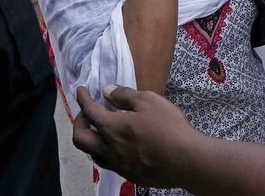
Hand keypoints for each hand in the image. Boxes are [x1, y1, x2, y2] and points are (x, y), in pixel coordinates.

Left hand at [73, 85, 196, 188]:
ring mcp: (118, 165)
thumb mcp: (149, 101)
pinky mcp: (129, 175)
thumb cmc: (168, 127)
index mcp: (111, 128)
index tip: (81, 90)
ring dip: (91, 139)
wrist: (185, 161)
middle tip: (87, 112)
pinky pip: (109, 163)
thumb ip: (125, 96)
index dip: (83, 98)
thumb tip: (107, 90)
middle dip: (78, 122)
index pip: (89, 111)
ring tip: (101, 129)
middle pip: (80, 138)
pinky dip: (106, 151)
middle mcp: (109, 148)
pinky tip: (119, 145)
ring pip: (92, 154)